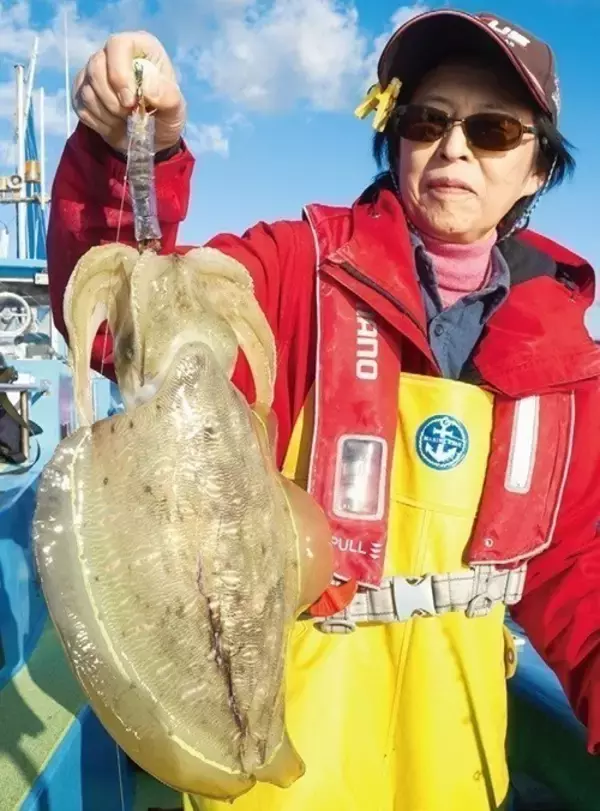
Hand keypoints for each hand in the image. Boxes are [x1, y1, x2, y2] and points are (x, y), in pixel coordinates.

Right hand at [72, 31, 185, 152]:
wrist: (151, 139)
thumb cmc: (165, 117)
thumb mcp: (175, 110)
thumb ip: (167, 96)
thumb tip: (147, 86)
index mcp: (139, 47)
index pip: (118, 45)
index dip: (119, 73)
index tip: (130, 100)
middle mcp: (112, 54)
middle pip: (96, 66)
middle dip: (112, 99)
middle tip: (129, 115)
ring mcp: (94, 73)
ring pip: (87, 90)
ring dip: (108, 114)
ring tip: (126, 121)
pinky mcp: (82, 92)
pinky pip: (81, 107)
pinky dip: (99, 122)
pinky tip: (114, 124)